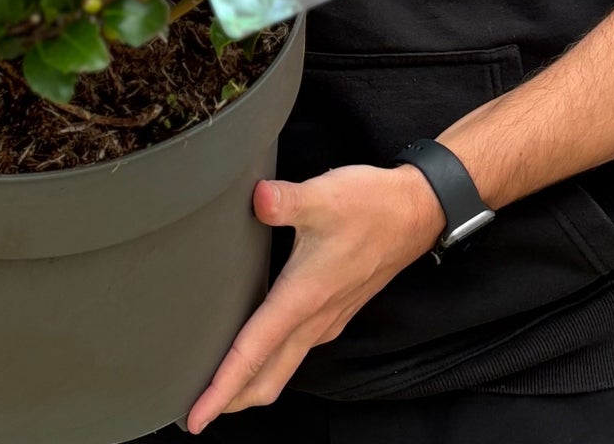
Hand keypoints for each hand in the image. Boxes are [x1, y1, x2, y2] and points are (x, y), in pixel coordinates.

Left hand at [185, 164, 442, 432]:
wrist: (417, 212)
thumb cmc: (372, 206)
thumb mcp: (325, 195)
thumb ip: (285, 199)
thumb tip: (257, 198)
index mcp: (304, 297)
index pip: (253, 353)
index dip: (222, 388)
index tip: (196, 417)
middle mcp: (316, 317)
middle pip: (268, 376)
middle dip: (233, 399)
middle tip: (199, 410)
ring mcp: (328, 316)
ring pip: (285, 365)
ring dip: (253, 381)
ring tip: (223, 381)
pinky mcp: (337, 308)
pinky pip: (299, 347)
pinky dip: (274, 359)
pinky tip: (264, 342)